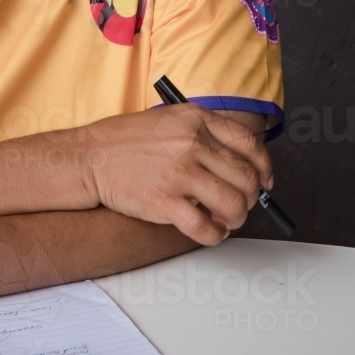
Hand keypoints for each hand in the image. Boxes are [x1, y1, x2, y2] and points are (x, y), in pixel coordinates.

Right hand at [81, 105, 272, 244]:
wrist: (90, 157)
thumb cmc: (125, 140)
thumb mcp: (169, 120)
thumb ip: (202, 134)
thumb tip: (237, 164)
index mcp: (195, 119)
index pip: (248, 142)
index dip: (263, 166)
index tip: (265, 179)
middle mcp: (192, 143)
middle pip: (246, 176)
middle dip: (251, 196)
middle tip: (242, 203)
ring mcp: (180, 173)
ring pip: (234, 203)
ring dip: (237, 218)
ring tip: (226, 220)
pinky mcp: (165, 202)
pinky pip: (206, 227)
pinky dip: (215, 235)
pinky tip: (210, 231)